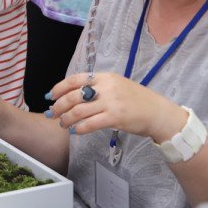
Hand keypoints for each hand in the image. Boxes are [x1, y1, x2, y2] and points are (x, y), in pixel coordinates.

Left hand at [48, 71, 188, 142]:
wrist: (157, 112)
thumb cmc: (136, 100)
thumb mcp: (116, 86)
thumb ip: (97, 87)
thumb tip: (73, 95)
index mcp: (105, 77)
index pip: (75, 79)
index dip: (60, 88)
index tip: (50, 96)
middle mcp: (107, 87)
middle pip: (74, 96)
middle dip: (59, 106)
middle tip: (53, 114)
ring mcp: (111, 102)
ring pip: (79, 111)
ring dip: (67, 119)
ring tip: (63, 124)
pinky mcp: (115, 117)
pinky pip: (90, 124)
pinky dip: (79, 128)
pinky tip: (76, 131)